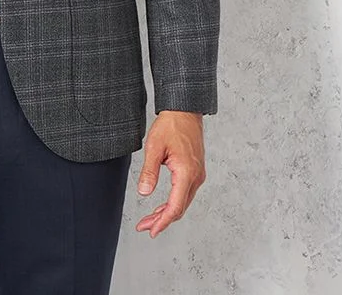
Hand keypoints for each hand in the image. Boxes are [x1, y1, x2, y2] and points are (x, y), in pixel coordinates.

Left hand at [135, 111, 205, 237]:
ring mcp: (198, 174)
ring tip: (149, 219)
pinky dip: (173, 202)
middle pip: (179, 208)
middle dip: (161, 220)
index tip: (151, 231)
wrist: (184, 110)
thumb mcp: (154, 147)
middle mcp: (196, 177)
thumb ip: (149, 172)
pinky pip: (185, 193)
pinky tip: (162, 206)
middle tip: (144, 227)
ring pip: (183, 202)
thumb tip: (143, 193)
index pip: (175, 207)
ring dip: (167, 213)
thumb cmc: (170, 125)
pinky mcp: (196, 171)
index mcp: (186, 173)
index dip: (163, 222)